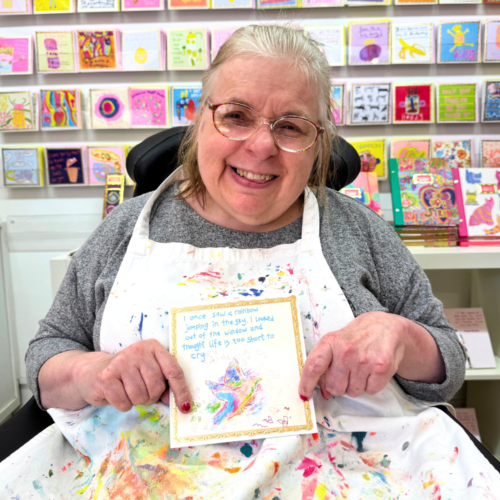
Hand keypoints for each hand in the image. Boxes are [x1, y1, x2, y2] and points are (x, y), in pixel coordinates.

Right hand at [72, 339, 191, 412]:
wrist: (92, 371)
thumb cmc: (127, 373)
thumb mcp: (148, 371)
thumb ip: (164, 382)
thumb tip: (181, 403)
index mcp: (153, 347)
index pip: (173, 370)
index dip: (181, 391)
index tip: (185, 407)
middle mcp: (138, 351)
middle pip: (157, 386)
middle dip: (151, 396)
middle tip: (141, 392)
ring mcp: (121, 362)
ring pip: (141, 396)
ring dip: (136, 401)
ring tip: (127, 391)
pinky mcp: (106, 377)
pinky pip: (124, 403)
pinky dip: (123, 405)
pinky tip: (116, 394)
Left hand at [298, 311, 406, 399]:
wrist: (388, 327)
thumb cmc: (359, 335)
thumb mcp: (337, 341)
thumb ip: (326, 364)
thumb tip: (324, 391)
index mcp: (331, 341)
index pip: (313, 367)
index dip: (306, 384)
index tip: (304, 395)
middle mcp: (346, 350)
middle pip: (333, 386)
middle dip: (338, 385)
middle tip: (347, 371)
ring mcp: (364, 360)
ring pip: (352, 392)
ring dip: (355, 385)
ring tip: (361, 368)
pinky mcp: (382, 368)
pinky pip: (370, 391)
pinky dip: (371, 385)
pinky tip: (372, 370)